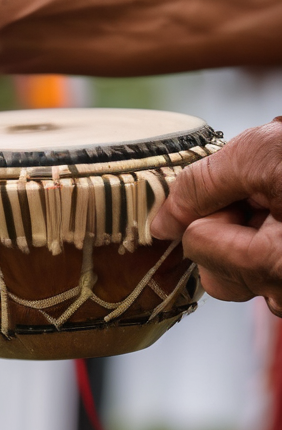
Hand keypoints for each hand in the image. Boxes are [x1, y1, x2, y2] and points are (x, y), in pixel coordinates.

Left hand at [151, 118, 281, 311]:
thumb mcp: (262, 154)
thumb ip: (201, 186)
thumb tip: (159, 222)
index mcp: (276, 265)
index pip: (197, 244)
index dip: (211, 207)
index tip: (246, 186)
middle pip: (219, 272)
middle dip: (231, 229)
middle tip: (267, 192)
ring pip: (247, 275)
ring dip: (256, 235)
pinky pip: (276, 273)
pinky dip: (278, 243)